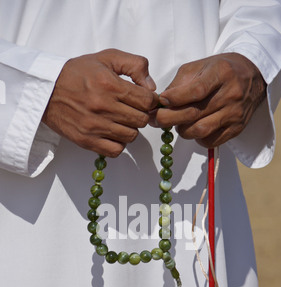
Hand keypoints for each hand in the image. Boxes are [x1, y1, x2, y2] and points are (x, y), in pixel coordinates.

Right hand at [42, 49, 158, 156]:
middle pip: (141, 120)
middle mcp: (103, 107)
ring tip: (121, 120)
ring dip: (130, 129)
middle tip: (132, 109)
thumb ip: (134, 65)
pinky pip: (116, 150)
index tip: (144, 99)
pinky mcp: (87, 141)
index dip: (150, 100)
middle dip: (141, 114)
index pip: (147, 100)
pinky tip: (113, 133)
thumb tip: (151, 88)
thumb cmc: (78, 73)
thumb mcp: (106, 58)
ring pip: (131, 136)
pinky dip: (118, 144)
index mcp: (109, 84)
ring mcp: (95, 126)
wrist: (46, 90)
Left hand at [154, 53, 266, 147]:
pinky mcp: (237, 129)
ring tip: (178, 123)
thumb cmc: (220, 71)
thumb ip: (179, 84)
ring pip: (200, 131)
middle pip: (193, 114)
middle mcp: (231, 94)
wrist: (252, 76)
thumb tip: (161, 103)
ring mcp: (235, 114)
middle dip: (168, 119)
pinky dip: (197, 138)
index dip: (175, 99)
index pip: (196, 90)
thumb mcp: (199, 67)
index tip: (161, 101)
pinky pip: (210, 141)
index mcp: (221, 73)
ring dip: (182, 130)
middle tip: (155, 119)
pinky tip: (195, 128)